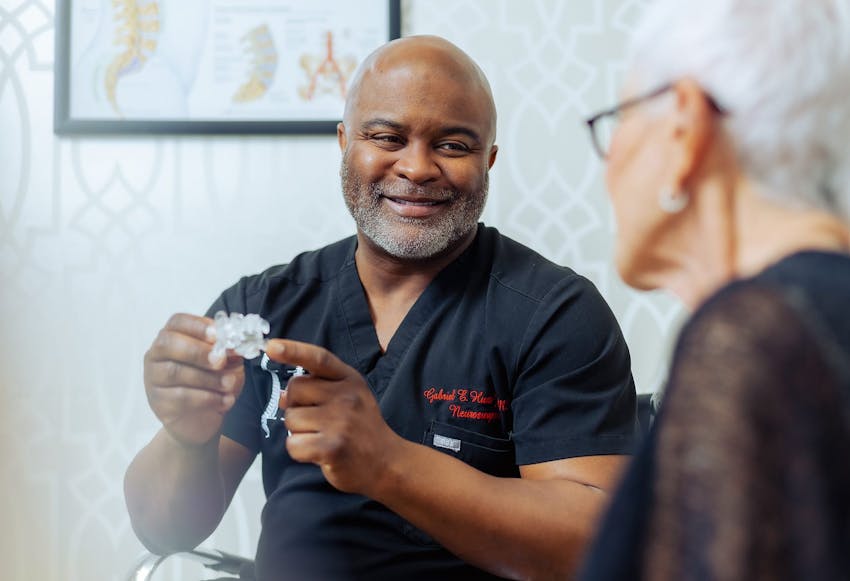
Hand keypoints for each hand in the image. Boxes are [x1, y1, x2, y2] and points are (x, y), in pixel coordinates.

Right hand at [144, 313, 244, 446]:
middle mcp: (157, 355)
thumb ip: (229, 352)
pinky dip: (207, 398)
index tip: (217, 335)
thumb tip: (236, 345)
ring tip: (230, 384)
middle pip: (168, 344)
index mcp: (174, 337)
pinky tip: (225, 401)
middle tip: (220, 361)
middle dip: (197, 351)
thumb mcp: (228, 364)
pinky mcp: (158, 403)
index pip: (177, 322)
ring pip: (174, 372)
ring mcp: (154, 379)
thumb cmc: (213, 383)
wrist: (203, 420)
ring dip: (207, 378)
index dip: (197, 326)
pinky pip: (179, 397)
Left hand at [265, 339, 402, 494]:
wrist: (387, 462)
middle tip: (317, 420)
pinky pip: (293, 444)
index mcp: (350, 380)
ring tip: (322, 437)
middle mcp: (346, 396)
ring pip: (290, 419)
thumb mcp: (350, 397)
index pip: (318, 358)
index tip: (271, 347)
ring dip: (298, 431)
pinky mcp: (332, 448)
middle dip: (296, 406)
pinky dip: (299, 452)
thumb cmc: (361, 428)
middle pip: (295, 390)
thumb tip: (281, 396)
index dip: (293, 350)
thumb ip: (318, 389)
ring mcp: (340, 422)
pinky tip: (318, 453)